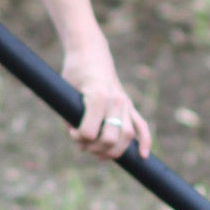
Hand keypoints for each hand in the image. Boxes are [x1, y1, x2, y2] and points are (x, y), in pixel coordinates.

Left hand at [62, 43, 150, 161]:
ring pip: (127, 136)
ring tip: (98, 153)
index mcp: (97, 97)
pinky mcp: (129, 105)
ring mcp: (125, 103)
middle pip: (110, 138)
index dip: (78, 138)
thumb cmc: (74, 73)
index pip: (90, 132)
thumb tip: (80, 142)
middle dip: (94, 147)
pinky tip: (142, 155)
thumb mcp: (65, 94)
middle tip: (81, 142)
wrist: (90, 54)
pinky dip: (144, 141)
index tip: (71, 132)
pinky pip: (141, 125)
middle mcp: (115, 101)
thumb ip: (70, 118)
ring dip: (113, 151)